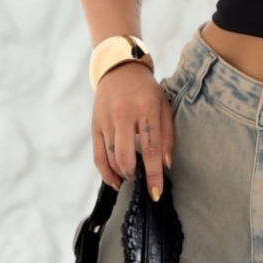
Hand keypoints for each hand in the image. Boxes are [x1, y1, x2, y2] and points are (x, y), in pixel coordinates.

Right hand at [91, 61, 174, 199]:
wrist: (120, 70)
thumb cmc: (147, 90)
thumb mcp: (164, 105)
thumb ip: (167, 134)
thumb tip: (166, 164)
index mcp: (146, 108)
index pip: (151, 148)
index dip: (153, 174)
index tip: (156, 193)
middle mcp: (124, 115)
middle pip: (126, 157)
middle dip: (135, 176)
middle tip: (142, 182)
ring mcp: (106, 121)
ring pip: (111, 158)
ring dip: (122, 174)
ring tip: (132, 177)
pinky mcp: (95, 126)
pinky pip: (98, 155)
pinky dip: (106, 172)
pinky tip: (115, 180)